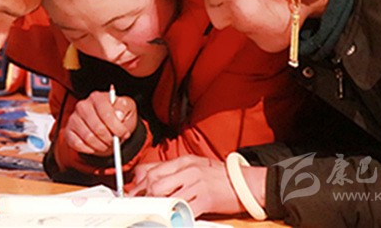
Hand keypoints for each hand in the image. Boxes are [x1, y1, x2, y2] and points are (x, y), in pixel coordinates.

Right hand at [62, 90, 136, 155]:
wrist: (107, 125)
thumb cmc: (118, 116)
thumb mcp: (128, 109)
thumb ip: (124, 109)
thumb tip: (119, 115)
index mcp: (97, 97)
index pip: (106, 114)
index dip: (117, 127)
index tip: (124, 134)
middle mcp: (83, 105)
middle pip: (97, 127)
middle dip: (109, 139)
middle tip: (115, 142)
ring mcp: (73, 118)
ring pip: (88, 138)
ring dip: (101, 146)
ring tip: (106, 144)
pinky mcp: (68, 131)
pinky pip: (77, 144)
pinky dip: (88, 149)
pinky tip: (95, 146)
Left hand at [129, 155, 248, 215]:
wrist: (246, 184)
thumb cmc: (221, 178)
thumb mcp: (196, 167)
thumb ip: (175, 172)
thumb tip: (151, 181)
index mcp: (184, 162)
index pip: (153, 170)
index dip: (139, 185)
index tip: (133, 195)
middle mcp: (189, 170)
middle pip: (155, 183)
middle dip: (146, 197)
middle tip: (145, 207)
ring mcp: (197, 184)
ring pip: (166, 196)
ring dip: (159, 207)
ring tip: (159, 213)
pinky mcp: (206, 199)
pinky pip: (184, 210)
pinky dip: (176, 216)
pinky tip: (175, 219)